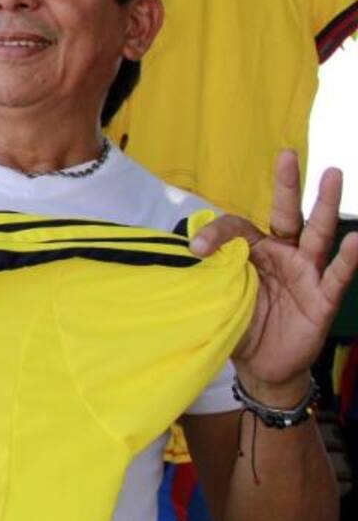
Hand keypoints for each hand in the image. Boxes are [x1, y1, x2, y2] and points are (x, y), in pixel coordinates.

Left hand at [189, 150, 357, 404]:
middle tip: (287, 154)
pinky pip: (337, 275)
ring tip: (334, 176)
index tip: (196, 249)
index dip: (217, 233)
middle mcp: (282, 254)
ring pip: (318, 233)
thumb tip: (179, 255)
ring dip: (326, 205)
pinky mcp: (322, 298)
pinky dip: (348, 258)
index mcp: (253, 250)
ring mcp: (305, 273)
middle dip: (287, 185)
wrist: (262, 365)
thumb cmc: (240, 323)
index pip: (237, 227)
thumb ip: (207, 273)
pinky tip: (357, 240)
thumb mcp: (217, 295)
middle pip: (286, 213)